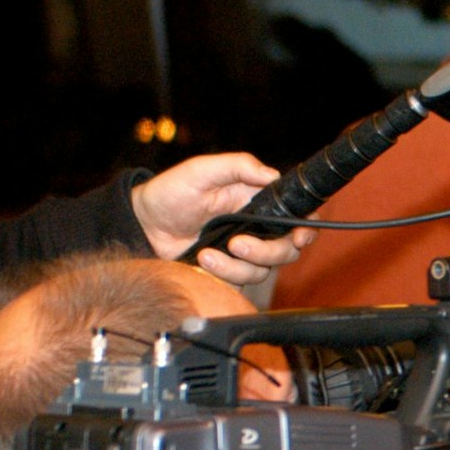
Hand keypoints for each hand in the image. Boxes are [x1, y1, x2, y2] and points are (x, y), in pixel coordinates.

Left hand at [130, 153, 315, 284]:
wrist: (144, 225)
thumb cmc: (170, 193)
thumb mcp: (201, 171)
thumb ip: (237, 167)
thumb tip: (272, 175)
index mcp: (257, 202)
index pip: (297, 217)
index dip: (306, 229)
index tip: (298, 236)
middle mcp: (256, 229)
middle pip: (287, 250)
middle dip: (267, 252)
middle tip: (237, 244)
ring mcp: (243, 253)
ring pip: (264, 270)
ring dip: (237, 265)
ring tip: (207, 253)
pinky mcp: (229, 272)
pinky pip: (241, 282)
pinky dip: (223, 274)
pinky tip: (203, 261)